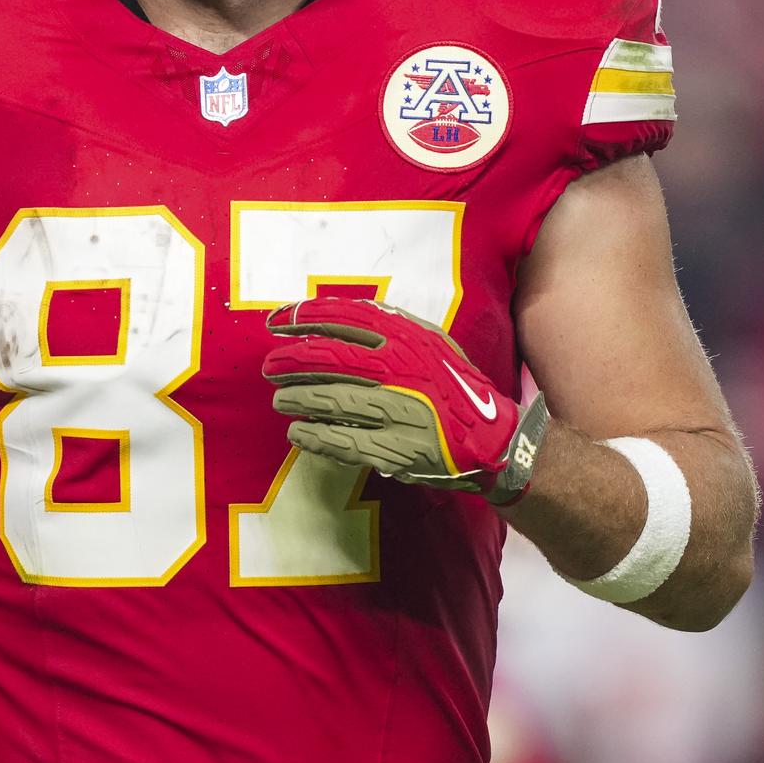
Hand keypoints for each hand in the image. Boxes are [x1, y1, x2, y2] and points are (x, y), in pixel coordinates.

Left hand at [261, 297, 549, 501]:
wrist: (493, 439)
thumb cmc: (456, 388)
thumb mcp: (433, 344)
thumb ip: (393, 326)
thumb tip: (341, 313)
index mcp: (408, 337)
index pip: (343, 317)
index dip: (302, 317)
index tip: (276, 321)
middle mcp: (401, 369)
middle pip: (328, 357)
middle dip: (290, 360)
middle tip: (270, 367)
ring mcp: (396, 410)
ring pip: (329, 399)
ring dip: (296, 398)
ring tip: (280, 400)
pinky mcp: (394, 449)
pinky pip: (341, 440)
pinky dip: (313, 435)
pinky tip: (297, 432)